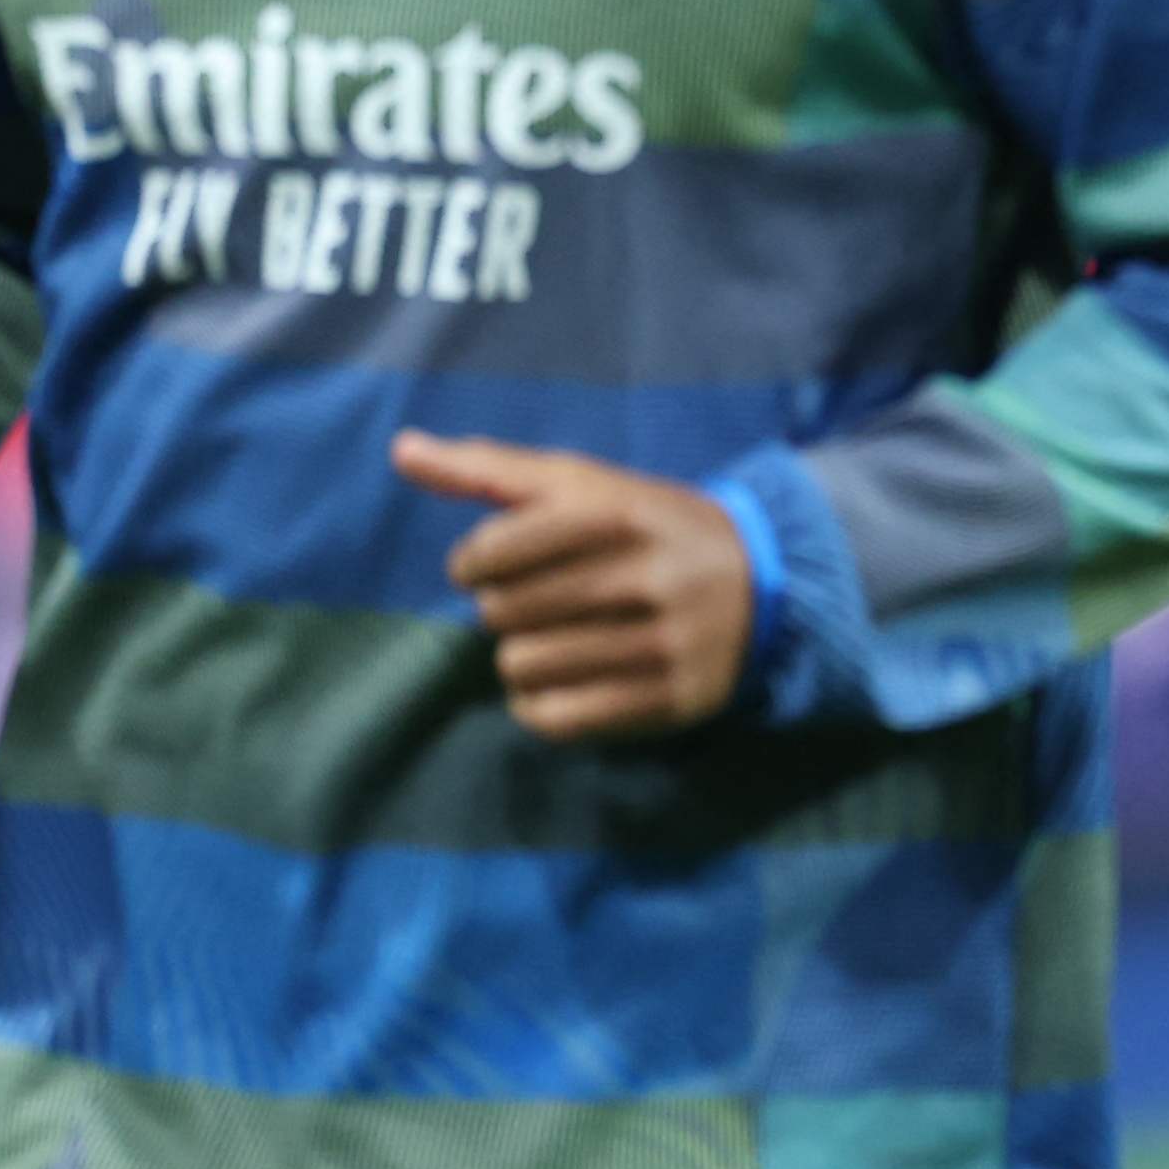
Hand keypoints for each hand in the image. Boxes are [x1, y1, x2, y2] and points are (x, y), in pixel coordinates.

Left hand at [390, 431, 754, 740]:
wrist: (766, 583)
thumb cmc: (651, 528)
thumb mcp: (585, 485)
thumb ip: (491, 469)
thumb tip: (401, 449)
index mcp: (619, 514)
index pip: (492, 550)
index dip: (475, 563)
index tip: (496, 565)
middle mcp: (644, 577)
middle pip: (502, 612)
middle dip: (505, 609)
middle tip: (542, 603)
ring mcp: (661, 644)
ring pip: (523, 667)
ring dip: (521, 657)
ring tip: (556, 640)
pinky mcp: (668, 700)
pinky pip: (556, 719)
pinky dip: (539, 705)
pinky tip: (560, 681)